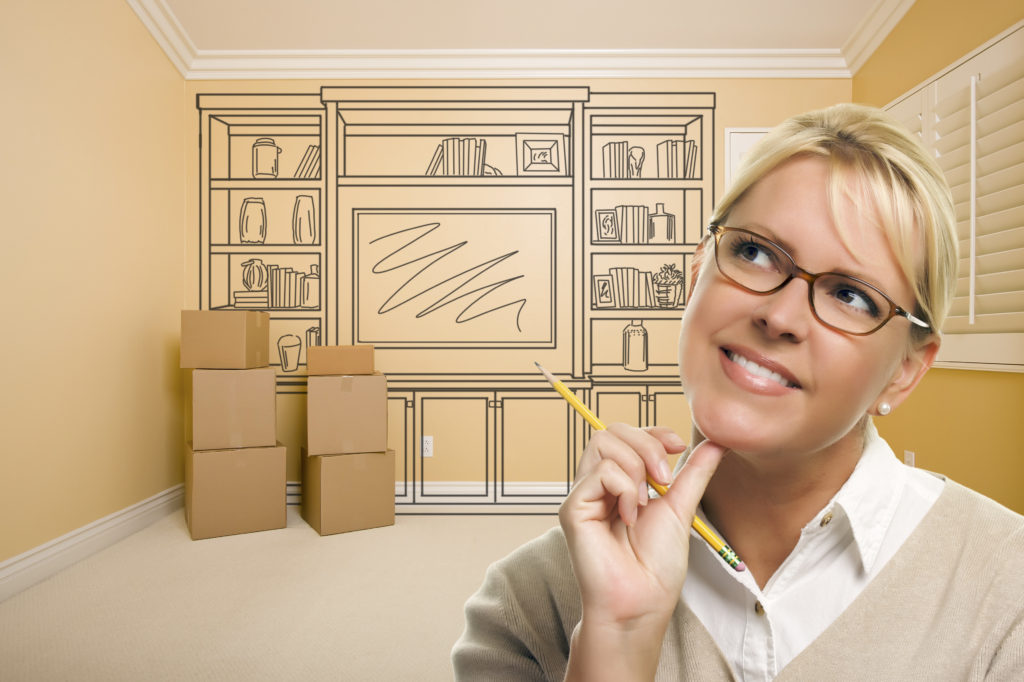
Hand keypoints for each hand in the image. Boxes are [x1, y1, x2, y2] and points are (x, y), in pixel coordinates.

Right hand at [559, 425, 725, 679]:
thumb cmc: (656, 566)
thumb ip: (693, 473)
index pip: (626, 434)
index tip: (679, 446)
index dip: (652, 432)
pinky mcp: (573, 508)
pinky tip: (629, 517)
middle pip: (612, 430)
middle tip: (664, 479)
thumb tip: (716, 443)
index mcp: (619, 482)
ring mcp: (583, 494)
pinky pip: (600, 472)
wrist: (642, 602)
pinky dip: (624, 489)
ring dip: (636, 466)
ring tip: (645, 501)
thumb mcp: (680, 508)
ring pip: (603, 442)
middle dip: (646, 444)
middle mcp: (597, 485)